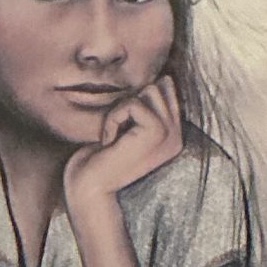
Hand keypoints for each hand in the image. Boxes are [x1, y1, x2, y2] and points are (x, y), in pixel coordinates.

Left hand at [62, 75, 184, 219]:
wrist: (89, 188)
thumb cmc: (99, 159)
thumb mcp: (127, 127)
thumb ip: (147, 106)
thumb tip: (165, 78)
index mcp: (173, 137)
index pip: (166, 92)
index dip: (137, 100)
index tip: (121, 130)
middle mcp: (176, 138)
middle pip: (158, 87)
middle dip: (130, 103)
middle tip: (116, 133)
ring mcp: (170, 136)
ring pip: (149, 91)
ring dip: (122, 110)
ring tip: (114, 137)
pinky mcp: (157, 132)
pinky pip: (133, 104)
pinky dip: (114, 119)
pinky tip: (109, 143)